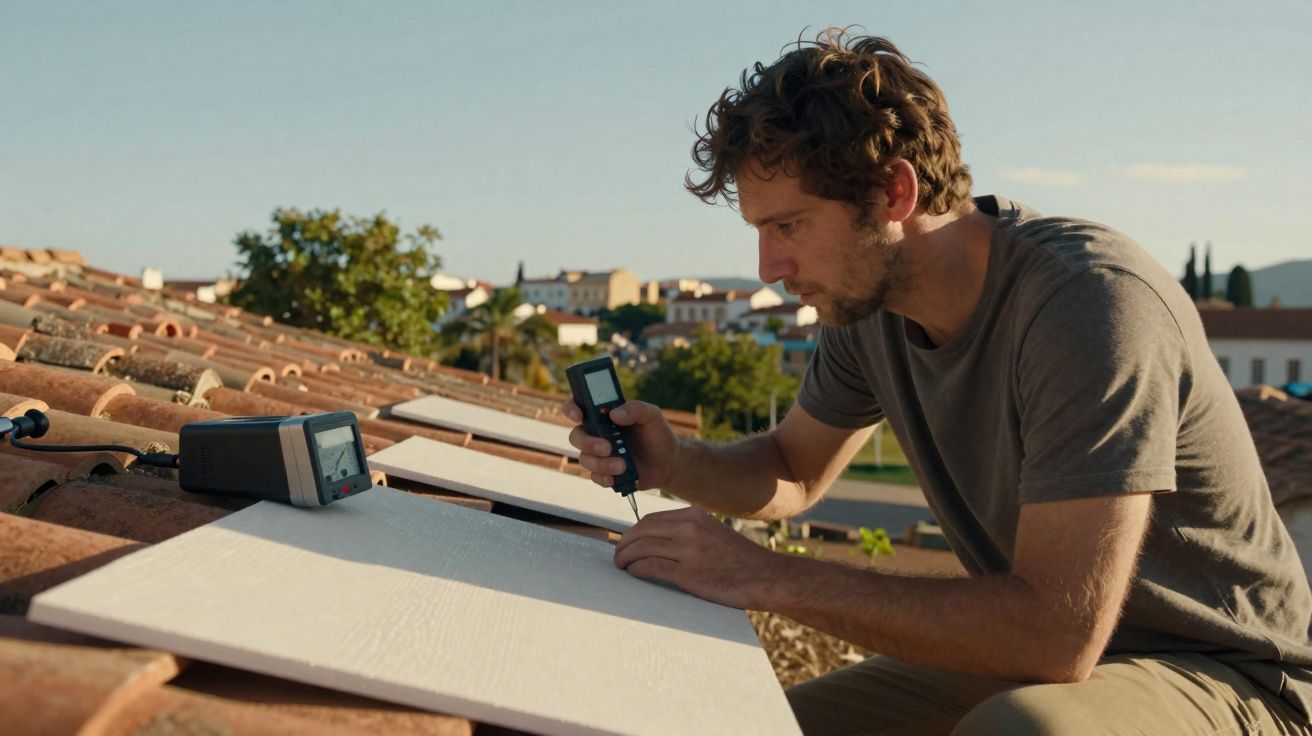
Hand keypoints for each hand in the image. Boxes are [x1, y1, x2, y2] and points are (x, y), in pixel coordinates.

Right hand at [563, 398, 678, 490]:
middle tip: (607, 448)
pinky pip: (594, 476)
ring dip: (601, 464)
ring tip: (623, 465)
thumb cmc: (657, 434)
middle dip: (588, 443)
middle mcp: (597, 433)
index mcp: (604, 415)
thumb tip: (614, 414)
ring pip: (585, 458)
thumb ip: (636, 409)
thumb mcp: (652, 416)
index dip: (571, 408)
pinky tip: (615, 478)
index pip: (579, 406)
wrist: (668, 463)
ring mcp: (599, 454)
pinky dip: (603, 478)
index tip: (578, 415)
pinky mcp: (604, 472)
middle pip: (576, 436)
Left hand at [612, 507, 780, 609]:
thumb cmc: (740, 559)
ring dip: (625, 558)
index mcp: (693, 516)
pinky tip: (634, 574)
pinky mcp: (688, 573)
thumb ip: (688, 531)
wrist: (766, 576)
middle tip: (617, 555)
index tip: (626, 542)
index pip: (650, 520)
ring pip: (641, 549)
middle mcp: (688, 528)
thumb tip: (657, 539)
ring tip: (621, 566)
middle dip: (624, 544)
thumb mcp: (713, 532)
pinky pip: (650, 568)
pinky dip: (636, 570)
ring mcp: (688, 550)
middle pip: (641, 532)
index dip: (632, 532)